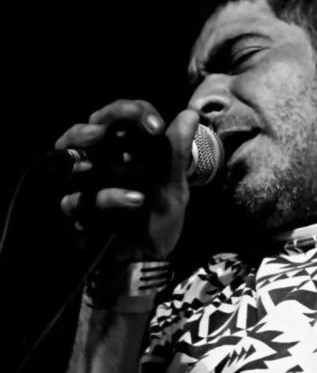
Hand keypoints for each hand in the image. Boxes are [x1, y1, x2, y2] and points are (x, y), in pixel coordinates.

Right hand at [57, 99, 199, 260]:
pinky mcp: (76, 212)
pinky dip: (112, 197)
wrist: (148, 260)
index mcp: (123, 152)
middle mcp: (100, 162)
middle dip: (106, 120)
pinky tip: (137, 199)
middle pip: (88, 127)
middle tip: (125, 126)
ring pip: (68, 155)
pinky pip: (83, 199)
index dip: (134, 112)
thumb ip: (177, 152)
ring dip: (85, 142)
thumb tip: (191, 113)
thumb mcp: (173, 186)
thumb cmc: (158, 220)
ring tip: (109, 143)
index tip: (156, 126)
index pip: (120, 118)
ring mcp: (84, 185)